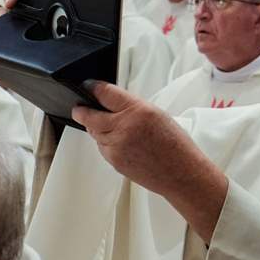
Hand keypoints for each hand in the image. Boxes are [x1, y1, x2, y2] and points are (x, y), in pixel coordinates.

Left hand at [71, 81, 204, 197]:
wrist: (181, 173)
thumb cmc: (174, 145)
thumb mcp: (156, 114)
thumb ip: (130, 107)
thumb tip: (110, 103)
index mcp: (136, 110)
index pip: (105, 93)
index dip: (92, 88)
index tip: (88, 87)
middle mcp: (123, 127)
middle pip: (90, 115)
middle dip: (81, 111)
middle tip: (78, 108)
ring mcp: (116, 146)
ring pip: (94, 132)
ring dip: (95, 127)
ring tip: (105, 125)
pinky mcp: (114, 161)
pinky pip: (101, 147)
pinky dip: (104, 142)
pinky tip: (118, 142)